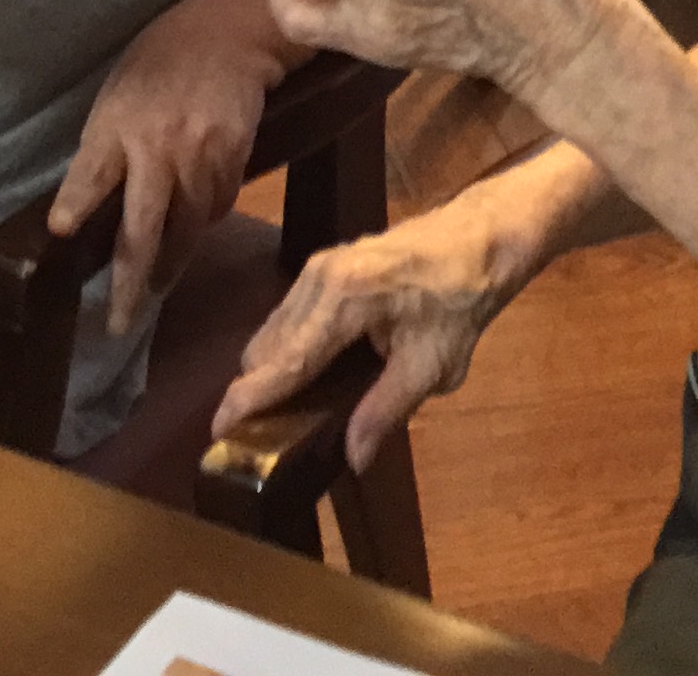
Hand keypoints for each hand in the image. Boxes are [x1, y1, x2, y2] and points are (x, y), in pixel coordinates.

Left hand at [49, 0, 293, 335]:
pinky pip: (218, 205)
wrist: (227, 32)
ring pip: (187, 228)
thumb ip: (105, 148)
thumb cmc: (158, 64)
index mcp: (115, 124)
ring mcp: (198, 152)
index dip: (76, 204)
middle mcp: (155, 143)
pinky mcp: (234, 154)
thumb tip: (86, 210)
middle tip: (119, 322)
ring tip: (157, 284)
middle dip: (130, 281)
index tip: (60, 232)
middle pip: (141, 227)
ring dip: (171, 262)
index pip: (90, 173)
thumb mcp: (116, 96)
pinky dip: (204, 222)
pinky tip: (193, 227)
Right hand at [212, 198, 518, 471]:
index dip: (250, 398)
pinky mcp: (323, 264)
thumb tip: (353, 459)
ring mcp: (317, 266)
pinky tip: (303, 372)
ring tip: (279, 411)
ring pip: (274, 328)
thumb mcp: (432, 364)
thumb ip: (387, 410)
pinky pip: (289, 314)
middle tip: (259, 435)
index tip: (218, 429)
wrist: (479, 238)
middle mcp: (318, 278)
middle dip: (258, 389)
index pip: (285, 360)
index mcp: (344, 300)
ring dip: (271, 368)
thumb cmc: (460, 300)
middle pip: (268, 346)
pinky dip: (287, 346)